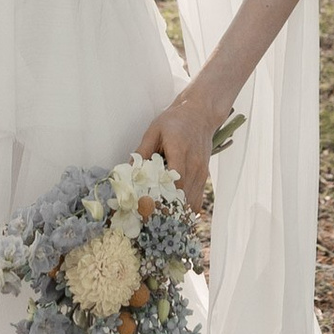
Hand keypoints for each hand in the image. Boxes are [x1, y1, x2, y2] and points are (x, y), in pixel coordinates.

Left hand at [135, 94, 218, 212]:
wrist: (201, 114)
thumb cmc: (175, 120)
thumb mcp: (154, 130)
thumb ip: (143, 151)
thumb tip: (129, 170)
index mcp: (180, 151)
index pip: (174, 181)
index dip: (162, 197)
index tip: (147, 207)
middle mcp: (194, 165)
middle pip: (183, 196)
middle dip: (167, 209)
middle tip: (149, 219)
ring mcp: (202, 172)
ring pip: (191, 202)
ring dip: (176, 212)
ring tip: (159, 219)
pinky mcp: (204, 177)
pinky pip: (197, 200)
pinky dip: (186, 209)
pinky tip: (174, 213)